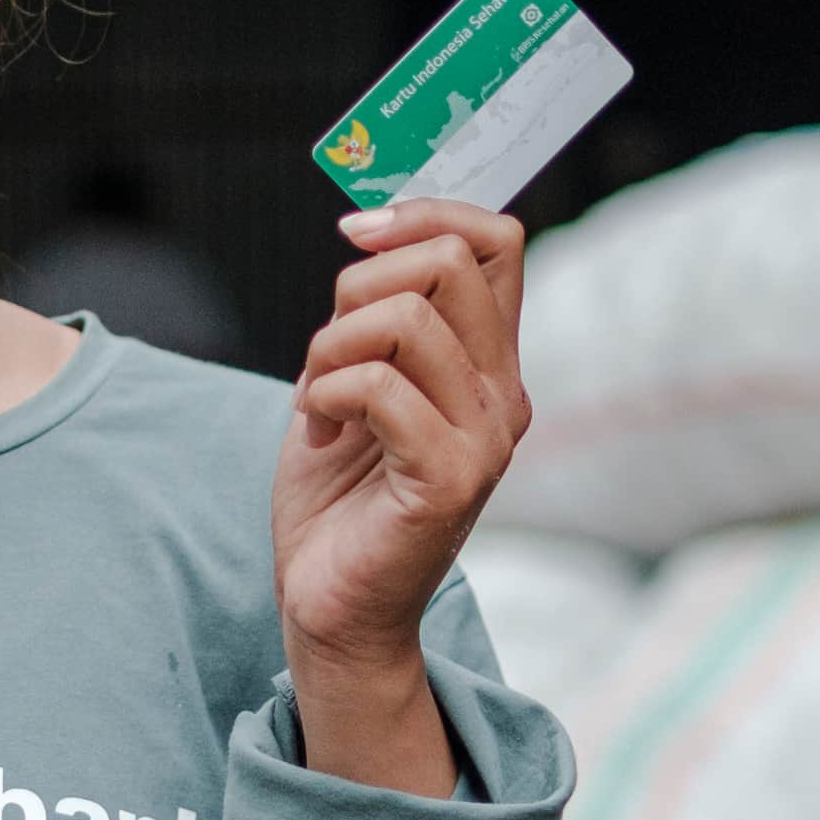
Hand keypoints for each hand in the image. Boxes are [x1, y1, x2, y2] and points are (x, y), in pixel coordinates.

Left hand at [271, 200, 531, 688]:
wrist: (331, 607)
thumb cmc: (339, 495)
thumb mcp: (354, 378)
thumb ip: (377, 313)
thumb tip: (372, 226)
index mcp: (487, 362)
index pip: (496, 239)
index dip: (424, 211)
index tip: (355, 232)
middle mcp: (502, 394)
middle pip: (449, 260)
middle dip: (358, 282)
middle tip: (324, 350)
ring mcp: (484, 439)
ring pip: (407, 318)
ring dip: (330, 346)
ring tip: (316, 398)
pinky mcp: (449, 480)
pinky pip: (379, 387)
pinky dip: (324, 394)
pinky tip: (316, 431)